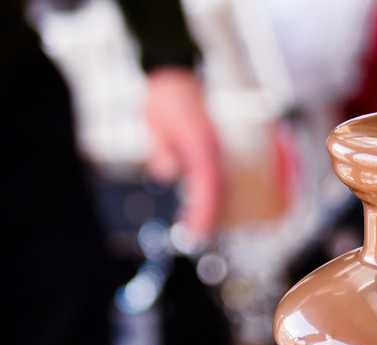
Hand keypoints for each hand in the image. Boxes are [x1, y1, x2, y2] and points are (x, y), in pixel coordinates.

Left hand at [143, 68, 224, 241]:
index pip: (207, 187)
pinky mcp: (214, 149)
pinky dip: (215, 194)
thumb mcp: (155, 121)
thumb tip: (167, 172)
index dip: (204, 213)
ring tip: (202, 228)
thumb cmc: (164, 98)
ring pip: (221, 185)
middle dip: (209, 216)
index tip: (195, 232)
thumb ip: (161, 147)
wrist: (174, 75)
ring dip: (215, 208)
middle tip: (196, 237)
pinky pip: (219, 176)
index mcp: (201, 145)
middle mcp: (214, 149)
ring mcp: (217, 148)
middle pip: (218, 191)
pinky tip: (208, 206)